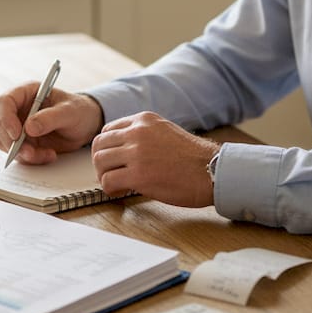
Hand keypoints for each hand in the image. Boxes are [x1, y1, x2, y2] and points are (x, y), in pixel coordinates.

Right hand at [0, 84, 103, 164]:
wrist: (86, 126)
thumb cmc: (79, 111)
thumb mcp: (70, 111)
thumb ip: (50, 117)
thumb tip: (29, 127)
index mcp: (27, 93)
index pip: (5, 102)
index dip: (6, 118)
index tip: (17, 134)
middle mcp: (19, 109)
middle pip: (1, 124)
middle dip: (13, 142)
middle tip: (30, 153)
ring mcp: (19, 127)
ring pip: (7, 142)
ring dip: (23, 153)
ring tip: (46, 155)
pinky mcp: (24, 143)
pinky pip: (18, 154)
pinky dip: (31, 159)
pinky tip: (49, 155)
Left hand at [90, 111, 218, 207]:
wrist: (212, 171)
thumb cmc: (193, 157)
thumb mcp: (166, 131)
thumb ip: (144, 135)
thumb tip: (123, 148)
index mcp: (144, 120)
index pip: (108, 130)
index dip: (107, 148)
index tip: (113, 160)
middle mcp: (137, 132)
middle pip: (99, 145)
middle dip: (101, 162)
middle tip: (110, 174)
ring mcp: (136, 153)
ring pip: (99, 162)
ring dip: (104, 175)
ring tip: (117, 184)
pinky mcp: (138, 175)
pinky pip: (108, 181)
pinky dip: (110, 189)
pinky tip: (121, 192)